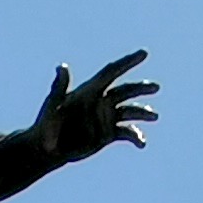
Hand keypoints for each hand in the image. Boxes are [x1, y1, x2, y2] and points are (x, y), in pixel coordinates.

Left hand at [36, 50, 155, 159]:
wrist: (47, 148)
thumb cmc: (46, 124)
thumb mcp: (52, 105)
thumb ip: (59, 87)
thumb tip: (62, 66)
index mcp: (90, 90)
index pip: (112, 72)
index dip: (127, 62)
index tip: (144, 53)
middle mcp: (101, 101)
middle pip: (126, 90)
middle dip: (141, 88)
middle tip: (156, 87)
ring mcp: (106, 118)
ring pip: (130, 111)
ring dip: (143, 112)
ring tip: (154, 116)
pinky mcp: (109, 134)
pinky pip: (127, 133)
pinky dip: (136, 137)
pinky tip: (142, 144)